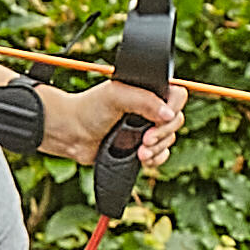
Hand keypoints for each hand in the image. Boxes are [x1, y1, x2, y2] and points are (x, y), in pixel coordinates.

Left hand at [34, 79, 191, 171]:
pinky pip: (162, 155)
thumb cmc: (89, 109)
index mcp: (147, 89)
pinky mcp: (142, 146)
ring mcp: (147, 127)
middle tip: (144, 140)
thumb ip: (144, 101)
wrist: (72, 133)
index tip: (159, 120)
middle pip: (176, 121)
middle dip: (162, 134)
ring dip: (157, 149)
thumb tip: (168, 114)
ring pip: (169, 140)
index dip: (172, 109)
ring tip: (139, 152)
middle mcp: (150, 107)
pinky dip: (156, 159)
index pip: (177, 96)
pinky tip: (142, 158)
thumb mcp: (115, 97)